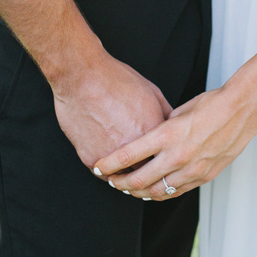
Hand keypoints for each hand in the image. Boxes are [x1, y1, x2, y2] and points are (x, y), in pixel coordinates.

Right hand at [50, 55, 170, 175]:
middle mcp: (134, 146)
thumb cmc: (117, 81)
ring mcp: (112, 155)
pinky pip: (104, 174)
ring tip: (131, 173)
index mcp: (153, 130)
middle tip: (148, 171)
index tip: (165, 160)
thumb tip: (173, 126)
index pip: (167, 156)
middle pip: (148, 171)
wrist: (83, 79)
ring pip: (126, 178)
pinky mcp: (91, 159)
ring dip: (129, 176)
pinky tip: (113, 167)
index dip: (166, 159)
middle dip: (149, 171)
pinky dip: (110, 172)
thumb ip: (165, 114)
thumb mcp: (153, 93)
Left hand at [93, 83, 256, 200]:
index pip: (126, 157)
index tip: (97, 167)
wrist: (244, 108)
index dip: (107, 165)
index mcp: (167, 135)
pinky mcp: (204, 176)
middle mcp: (178, 155)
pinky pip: (176, 191)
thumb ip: (160, 130)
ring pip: (156, 191)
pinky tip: (155, 189)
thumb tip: (145, 141)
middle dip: (119, 183)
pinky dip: (162, 192)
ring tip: (130, 188)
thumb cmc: (212, 103)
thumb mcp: (179, 111)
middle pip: (137, 180)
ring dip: (139, 191)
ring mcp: (192, 169)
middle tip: (111, 181)